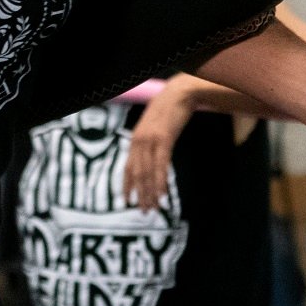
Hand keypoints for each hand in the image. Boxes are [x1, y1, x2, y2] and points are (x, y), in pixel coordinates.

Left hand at [122, 81, 198, 209]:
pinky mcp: (164, 139)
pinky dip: (160, 181)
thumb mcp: (153, 128)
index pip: (127, 168)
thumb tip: (149, 159)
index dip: (127, 186)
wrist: (178, 94)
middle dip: (141, 195)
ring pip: (148, 173)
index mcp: (135, 140)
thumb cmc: (168, 111)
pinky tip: (162, 194)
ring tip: (154, 208)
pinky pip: (161, 165)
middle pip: (137, 174)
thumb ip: (149, 143)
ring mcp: (151, 140)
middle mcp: (139, 142)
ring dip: (151, 193)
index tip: (127, 201)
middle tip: (144, 211)